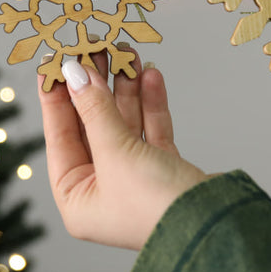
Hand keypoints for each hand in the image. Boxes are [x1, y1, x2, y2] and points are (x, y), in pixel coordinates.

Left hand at [37, 46, 207, 250]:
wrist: (215, 225)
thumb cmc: (155, 204)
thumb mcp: (115, 152)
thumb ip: (95, 109)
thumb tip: (74, 72)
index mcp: (76, 198)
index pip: (59, 137)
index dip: (57, 96)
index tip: (56, 61)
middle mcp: (102, 190)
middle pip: (92, 126)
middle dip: (96, 85)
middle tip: (95, 46)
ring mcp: (133, 180)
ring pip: (123, 123)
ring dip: (125, 88)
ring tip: (126, 51)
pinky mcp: (163, 170)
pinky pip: (150, 130)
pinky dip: (150, 104)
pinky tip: (150, 76)